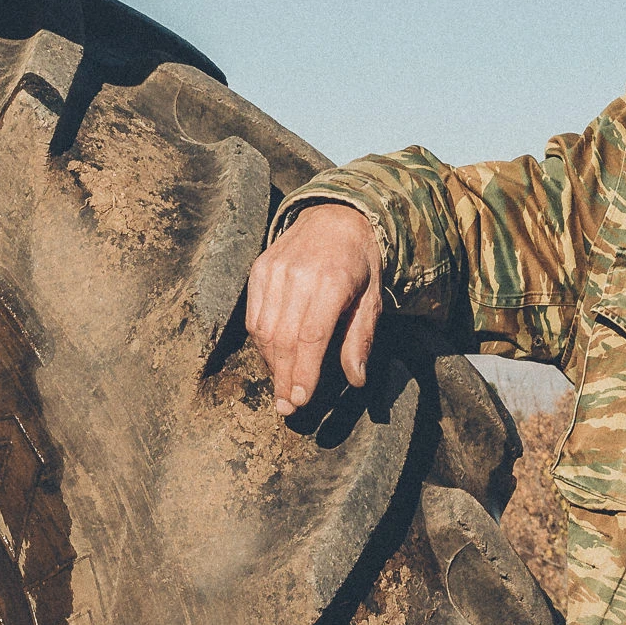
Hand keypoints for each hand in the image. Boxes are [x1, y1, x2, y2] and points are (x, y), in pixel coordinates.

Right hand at [244, 204, 382, 416]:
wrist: (336, 216)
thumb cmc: (359, 263)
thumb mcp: (372, 298)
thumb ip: (360, 339)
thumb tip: (356, 380)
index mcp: (332, 281)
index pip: (311, 337)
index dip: (303, 373)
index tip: (300, 401)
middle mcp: (299, 275)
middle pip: (284, 338)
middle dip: (283, 378)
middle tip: (286, 408)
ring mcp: (275, 270)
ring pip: (263, 330)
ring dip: (270, 364)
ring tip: (280, 388)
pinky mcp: (259, 270)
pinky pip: (254, 316)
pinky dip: (261, 343)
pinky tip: (273, 359)